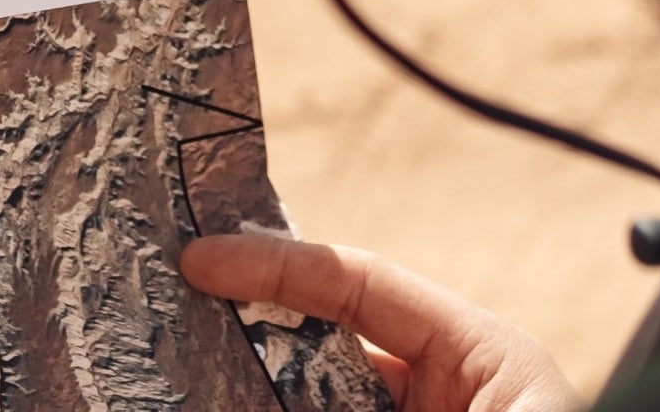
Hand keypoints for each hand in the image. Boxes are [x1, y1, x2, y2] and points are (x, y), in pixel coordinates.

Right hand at [182, 234, 583, 411]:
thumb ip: (355, 403)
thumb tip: (251, 388)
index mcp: (484, 359)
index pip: (361, 284)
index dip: (276, 264)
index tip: (200, 262)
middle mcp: (449, 396)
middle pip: (324, 349)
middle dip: (251, 339)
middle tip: (175, 324)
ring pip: (313, 398)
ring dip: (252, 388)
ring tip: (189, 379)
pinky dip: (277, 405)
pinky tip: (220, 397)